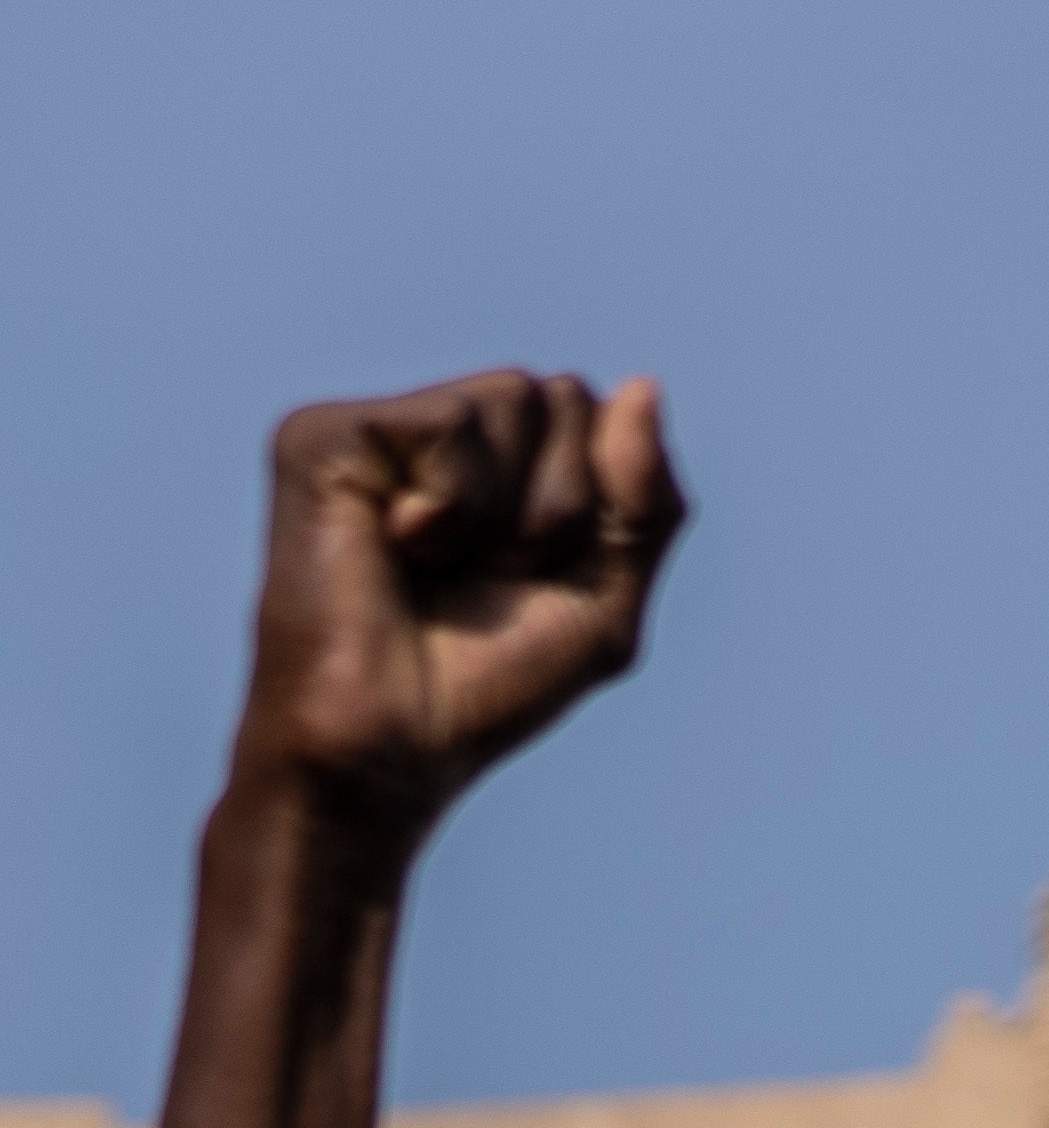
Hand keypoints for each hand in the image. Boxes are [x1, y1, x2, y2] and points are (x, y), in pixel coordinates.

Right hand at [229, 372, 685, 839]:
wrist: (396, 741)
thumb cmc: (491, 682)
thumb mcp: (607, 594)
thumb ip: (644, 498)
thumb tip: (645, 385)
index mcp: (507, 464)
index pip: (605, 417)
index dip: (599, 510)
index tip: (540, 578)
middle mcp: (443, 434)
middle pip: (564, 395)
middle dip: (561, 506)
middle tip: (489, 575)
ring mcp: (380, 429)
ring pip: (511, 396)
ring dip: (509, 509)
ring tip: (442, 563)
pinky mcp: (324, 434)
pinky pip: (446, 424)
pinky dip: (453, 504)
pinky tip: (399, 545)